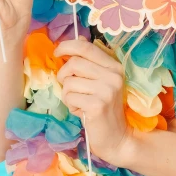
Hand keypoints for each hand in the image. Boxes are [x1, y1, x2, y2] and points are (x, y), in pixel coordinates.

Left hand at [54, 37, 133, 165]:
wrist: (117, 138)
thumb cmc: (105, 108)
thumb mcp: (101, 81)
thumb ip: (90, 60)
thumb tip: (80, 37)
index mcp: (114, 66)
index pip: (86, 47)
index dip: (67, 46)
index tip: (58, 53)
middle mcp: (113, 75)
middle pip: (74, 63)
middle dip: (64, 76)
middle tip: (69, 88)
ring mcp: (106, 90)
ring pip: (69, 82)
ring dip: (67, 94)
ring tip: (78, 102)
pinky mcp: (97, 105)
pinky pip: (70, 97)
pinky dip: (70, 105)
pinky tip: (81, 111)